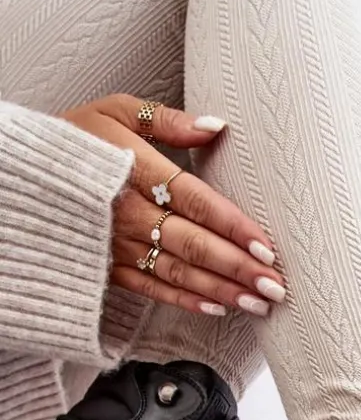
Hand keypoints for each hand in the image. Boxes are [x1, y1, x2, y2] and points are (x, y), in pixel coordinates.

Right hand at [62, 94, 285, 317]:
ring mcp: (116, 245)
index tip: (266, 246)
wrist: (18, 177)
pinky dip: (185, 301)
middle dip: (238, 268)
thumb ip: (166, 120)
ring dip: (222, 291)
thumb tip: (217, 125)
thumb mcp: (113, 111)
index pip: (194, 201)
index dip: (232, 226)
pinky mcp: (108, 268)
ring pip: (177, 273)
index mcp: (133, 170)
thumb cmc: (73, 138)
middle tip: (276, 286)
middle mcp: (126, 212)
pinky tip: (219, 308)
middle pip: (192, 244)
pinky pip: (151, 289)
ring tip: (259, 303)